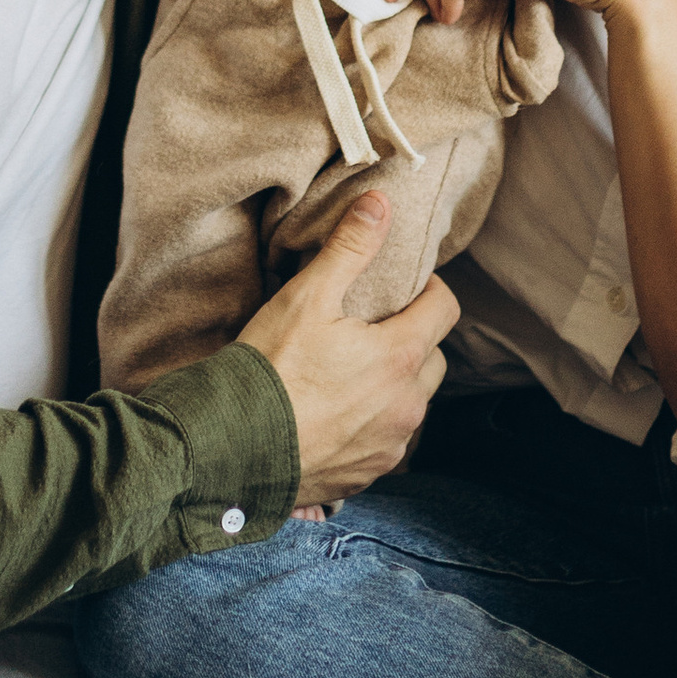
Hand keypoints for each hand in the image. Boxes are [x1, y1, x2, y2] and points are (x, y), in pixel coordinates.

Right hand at [240, 194, 453, 506]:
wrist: (230, 447)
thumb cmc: (269, 369)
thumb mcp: (306, 297)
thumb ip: (350, 248)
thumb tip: (380, 203)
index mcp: (401, 356)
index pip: (446, 309)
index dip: (429, 289)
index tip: (402, 285)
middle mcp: (407, 405)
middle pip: (434, 358)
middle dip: (413, 338)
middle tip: (373, 327)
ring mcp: (390, 444)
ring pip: (413, 402)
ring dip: (396, 385)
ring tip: (353, 372)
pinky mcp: (369, 473)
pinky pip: (389, 440)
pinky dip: (374, 423)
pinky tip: (338, 413)